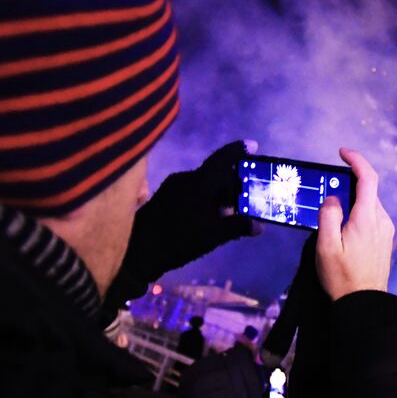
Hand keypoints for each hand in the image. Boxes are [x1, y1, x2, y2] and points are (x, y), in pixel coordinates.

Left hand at [122, 140, 259, 280]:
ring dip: (218, 194)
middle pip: (215, 174)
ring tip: (230, 212)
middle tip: (246, 197)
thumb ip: (237, 227)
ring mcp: (172, 187)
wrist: (137, 252)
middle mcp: (185, 178)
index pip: (223, 159)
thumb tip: (259, 226)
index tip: (253, 145)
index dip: (239, 151)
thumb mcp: (213, 236)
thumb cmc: (178, 240)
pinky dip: (204, 199)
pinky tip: (209, 217)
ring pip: (203, 184)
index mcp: (199, 182)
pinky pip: (191, 191)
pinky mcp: (164, 197)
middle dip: (232, 184)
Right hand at [315, 148, 394, 300]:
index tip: (342, 152)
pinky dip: (358, 212)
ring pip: (370, 204)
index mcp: (367, 218)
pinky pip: (372, 216)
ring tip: (332, 213)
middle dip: (349, 183)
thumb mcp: (326, 246)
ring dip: (353, 199)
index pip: (368, 178)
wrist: (364, 304)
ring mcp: (386, 230)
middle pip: (368, 190)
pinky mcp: (385, 240)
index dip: (356, 160)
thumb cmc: (342, 276)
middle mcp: (382, 220)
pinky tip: (344, 227)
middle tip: (327, 189)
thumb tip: (334, 198)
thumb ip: (328, 216)